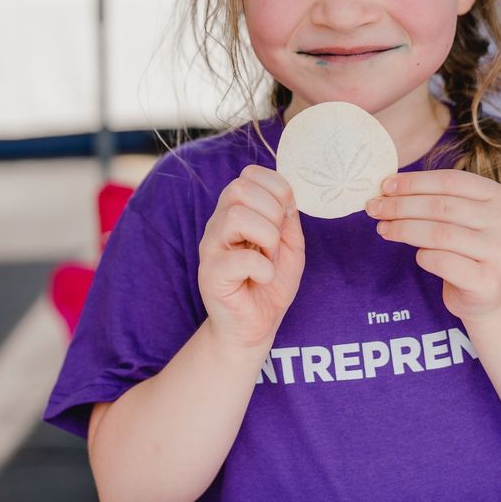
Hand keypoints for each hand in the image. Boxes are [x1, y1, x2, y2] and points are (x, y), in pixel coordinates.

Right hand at [198, 165, 304, 351]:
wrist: (255, 326)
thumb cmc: (270, 284)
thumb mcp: (290, 245)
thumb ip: (288, 217)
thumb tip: (287, 195)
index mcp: (237, 209)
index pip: (250, 174)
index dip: (276, 190)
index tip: (283, 219)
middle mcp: (218, 222)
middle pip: (239, 188)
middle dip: (272, 213)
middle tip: (274, 243)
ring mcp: (211, 247)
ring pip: (236, 216)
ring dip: (267, 238)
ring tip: (268, 259)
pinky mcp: (210, 274)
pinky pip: (241, 258)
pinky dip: (264, 269)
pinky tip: (262, 279)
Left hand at [366, 169, 500, 322]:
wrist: (494, 293)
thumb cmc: (469, 248)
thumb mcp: (463, 217)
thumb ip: (436, 200)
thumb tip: (388, 188)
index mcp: (499, 196)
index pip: (450, 181)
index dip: (414, 182)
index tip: (385, 185)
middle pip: (440, 207)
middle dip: (401, 206)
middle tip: (374, 208)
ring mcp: (498, 252)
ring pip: (438, 234)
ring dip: (404, 229)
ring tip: (384, 229)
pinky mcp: (487, 280)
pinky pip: (441, 262)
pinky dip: (422, 256)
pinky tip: (417, 255)